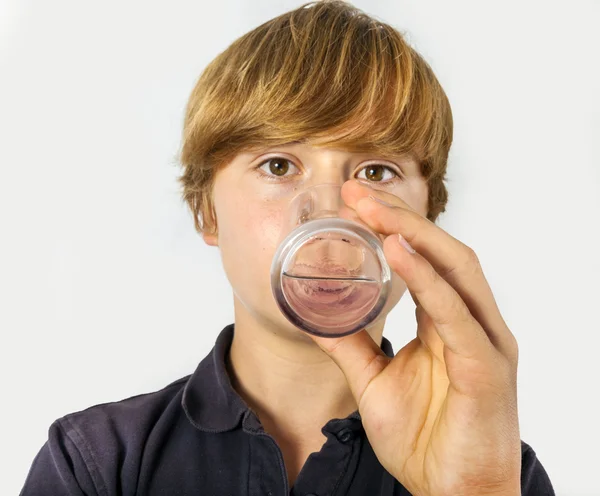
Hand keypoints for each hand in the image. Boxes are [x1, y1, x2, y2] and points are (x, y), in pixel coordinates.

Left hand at [307, 180, 521, 495]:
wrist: (454, 495)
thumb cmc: (425, 439)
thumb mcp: (374, 382)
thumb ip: (352, 347)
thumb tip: (317, 317)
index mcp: (450, 324)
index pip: (427, 261)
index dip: (393, 227)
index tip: (353, 203)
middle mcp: (472, 323)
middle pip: (442, 252)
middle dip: (400, 217)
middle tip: (357, 192)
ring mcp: (485, 342)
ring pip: (456, 269)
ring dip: (414, 233)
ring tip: (374, 209)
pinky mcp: (487, 367)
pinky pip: (455, 313)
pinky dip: (427, 279)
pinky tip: (399, 252)